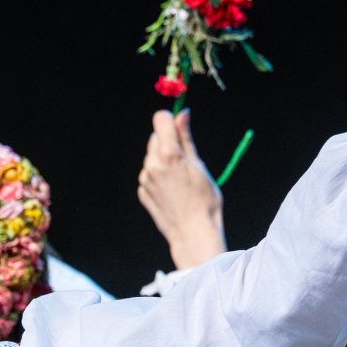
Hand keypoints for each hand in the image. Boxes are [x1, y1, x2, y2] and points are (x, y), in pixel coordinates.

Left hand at [138, 110, 228, 270]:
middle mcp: (152, 164)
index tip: (179, 127)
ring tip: (180, 178)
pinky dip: (159, 176)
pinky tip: (173, 190)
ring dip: (163, 160)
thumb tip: (182, 114)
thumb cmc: (204, 200)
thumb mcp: (199, 164)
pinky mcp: (142, 192)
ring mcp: (145, 179)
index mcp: (168, 154)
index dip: (170, 120)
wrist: (193, 232)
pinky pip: (149, 174)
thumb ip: (186, 137)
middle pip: (155, 138)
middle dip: (168, 141)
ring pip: (151, 157)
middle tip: (185, 159)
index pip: (160, 119)